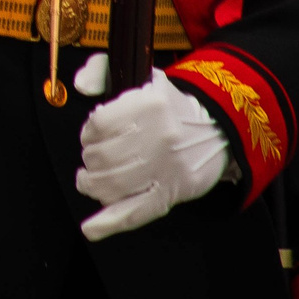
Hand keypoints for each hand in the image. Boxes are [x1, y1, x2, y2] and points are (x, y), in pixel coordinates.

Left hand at [76, 67, 234, 239]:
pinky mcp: (171, 193)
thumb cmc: (170, 106)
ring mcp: (166, 168)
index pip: (99, 124)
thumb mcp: (140, 76)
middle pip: (102, 157)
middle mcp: (159, 137)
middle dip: (90, 159)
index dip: (88, 132)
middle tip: (93, 157)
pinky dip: (108, 223)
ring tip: (91, 179)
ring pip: (111, 185)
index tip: (92, 134)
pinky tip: (91, 228)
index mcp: (150, 104)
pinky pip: (136, 212)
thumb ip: (101, 70)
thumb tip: (79, 84)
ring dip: (92, 184)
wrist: (219, 131)